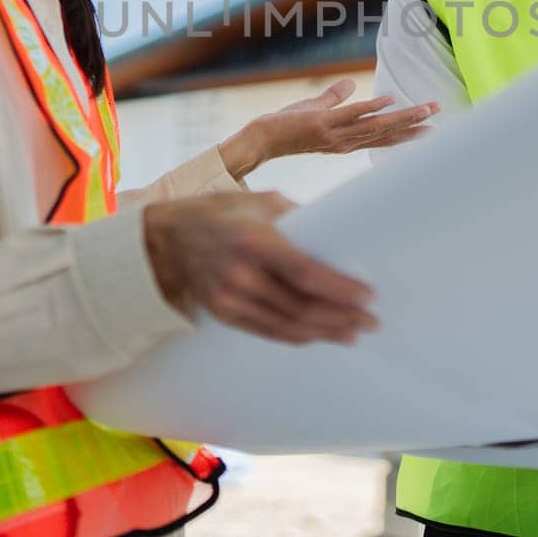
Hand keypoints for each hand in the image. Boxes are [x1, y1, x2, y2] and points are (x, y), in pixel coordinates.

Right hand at [142, 191, 377, 344]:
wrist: (166, 238)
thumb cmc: (220, 212)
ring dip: (325, 332)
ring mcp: (230, 298)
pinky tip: (318, 335)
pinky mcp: (223, 313)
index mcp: (256, 240)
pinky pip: (267, 331)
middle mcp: (242, 274)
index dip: (340, 290)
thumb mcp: (261, 200)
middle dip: (341, 316)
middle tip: (371, 321)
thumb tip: (336, 231)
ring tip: (353, 332)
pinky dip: (296, 336)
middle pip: (302, 306)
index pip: (307, 274)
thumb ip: (298, 217)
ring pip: (288, 325)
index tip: (369, 296)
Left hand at [218, 80, 438, 178]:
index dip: (407, 132)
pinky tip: (389, 100)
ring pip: (376, 126)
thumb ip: (334, 97)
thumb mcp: (316, 109)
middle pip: (387, 133)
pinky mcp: (322, 124)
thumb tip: (349, 83)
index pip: (383, 136)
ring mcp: (335, 134)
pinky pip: (351, 115)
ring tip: (425, 108)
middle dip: (414, 124)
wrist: (262, 139)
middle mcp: (346, 141)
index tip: (430, 127)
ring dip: (402, 117)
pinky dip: (371, 108)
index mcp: (348, 140)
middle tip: (438, 114)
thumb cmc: (288, 126)